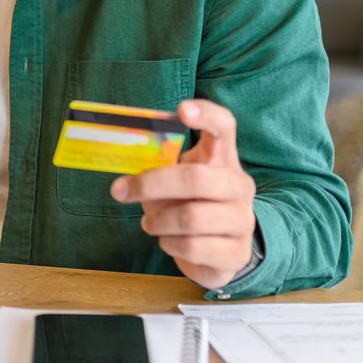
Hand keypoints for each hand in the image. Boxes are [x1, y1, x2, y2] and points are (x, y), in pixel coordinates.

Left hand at [109, 99, 255, 289]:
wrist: (220, 247)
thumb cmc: (188, 203)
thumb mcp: (173, 180)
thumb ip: (156, 168)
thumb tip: (122, 172)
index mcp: (223, 159)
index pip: (224, 127)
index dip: (206, 115)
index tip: (182, 109)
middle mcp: (239, 186)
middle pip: (195, 178)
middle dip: (150, 185)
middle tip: (120, 191)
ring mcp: (243, 220)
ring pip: (190, 218)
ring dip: (157, 221)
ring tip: (150, 223)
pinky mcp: (236, 253)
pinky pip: (192, 247)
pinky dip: (170, 244)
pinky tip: (169, 241)